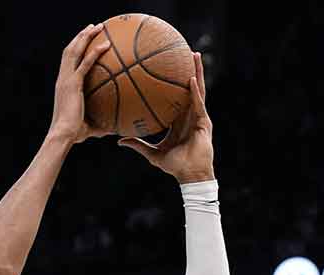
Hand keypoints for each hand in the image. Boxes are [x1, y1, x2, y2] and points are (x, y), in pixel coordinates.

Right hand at [47, 24, 112, 145]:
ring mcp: (66, 79)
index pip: (68, 61)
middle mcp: (63, 79)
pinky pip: (85, 63)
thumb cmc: (74, 134)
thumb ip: (101, 126)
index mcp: (63, 85)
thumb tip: (115, 131)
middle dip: (81, 36)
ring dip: (85, 36)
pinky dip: (95, 52)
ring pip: (74, 50)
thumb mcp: (89, 127)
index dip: (75, 48)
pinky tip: (106, 44)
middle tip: (93, 27)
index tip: (85, 40)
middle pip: (69, 50)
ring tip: (97, 27)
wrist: (63, 135)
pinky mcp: (73, 83)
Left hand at [119, 52, 214, 182]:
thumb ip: (138, 144)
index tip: (167, 66)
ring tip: (194, 55)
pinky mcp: (204, 122)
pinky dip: (194, 91)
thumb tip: (119, 140)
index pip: (176, 96)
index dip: (173, 81)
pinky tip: (190, 78)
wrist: (189, 176)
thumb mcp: (152, 153)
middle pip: (189, 87)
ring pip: (198, 90)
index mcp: (179, 120)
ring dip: (196, 72)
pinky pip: (198, 103)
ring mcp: (199, 117)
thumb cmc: (174, 166)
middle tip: (182, 51)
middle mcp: (190, 114)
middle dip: (188, 68)